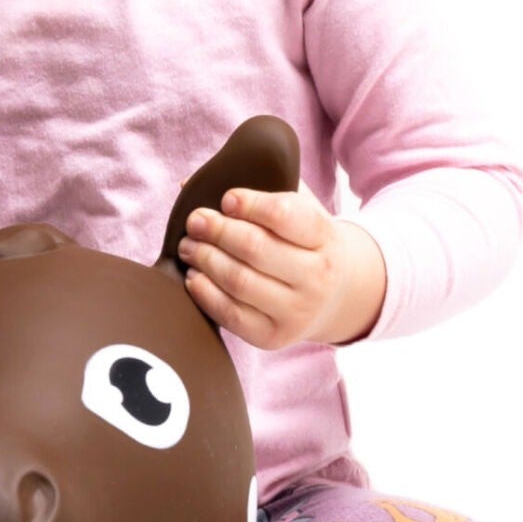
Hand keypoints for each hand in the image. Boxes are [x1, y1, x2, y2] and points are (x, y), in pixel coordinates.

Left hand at [176, 181, 385, 349]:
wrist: (334, 297)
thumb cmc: (304, 243)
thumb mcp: (298, 210)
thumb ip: (259, 188)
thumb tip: (188, 184)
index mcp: (325, 236)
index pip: (283, 214)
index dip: (248, 204)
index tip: (226, 199)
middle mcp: (317, 276)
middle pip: (254, 248)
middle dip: (216, 231)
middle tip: (195, 221)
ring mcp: (297, 311)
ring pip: (239, 281)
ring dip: (205, 259)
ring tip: (189, 246)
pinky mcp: (274, 336)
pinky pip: (230, 314)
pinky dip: (205, 293)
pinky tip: (194, 276)